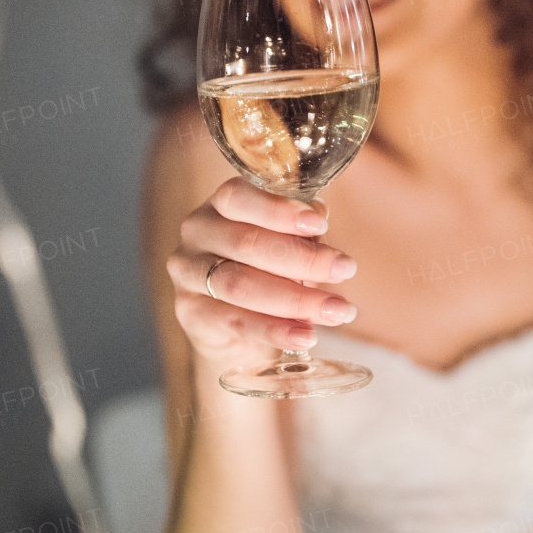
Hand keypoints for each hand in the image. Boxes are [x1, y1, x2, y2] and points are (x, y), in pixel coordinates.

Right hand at [165, 177, 358, 367]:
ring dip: (296, 298)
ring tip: (336, 309)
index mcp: (219, 205)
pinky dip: (276, 330)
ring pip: (240, 284)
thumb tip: (319, 221)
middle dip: (302, 258)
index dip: (278, 210)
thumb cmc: (266, 268)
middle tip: (344, 269)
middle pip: (246, 243)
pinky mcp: (191, 313)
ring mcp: (188, 274)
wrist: (235, 325)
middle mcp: (197, 233)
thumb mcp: (286, 243)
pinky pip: (236, 322)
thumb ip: (301, 230)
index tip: (319, 224)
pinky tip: (306, 335)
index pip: (238, 197)